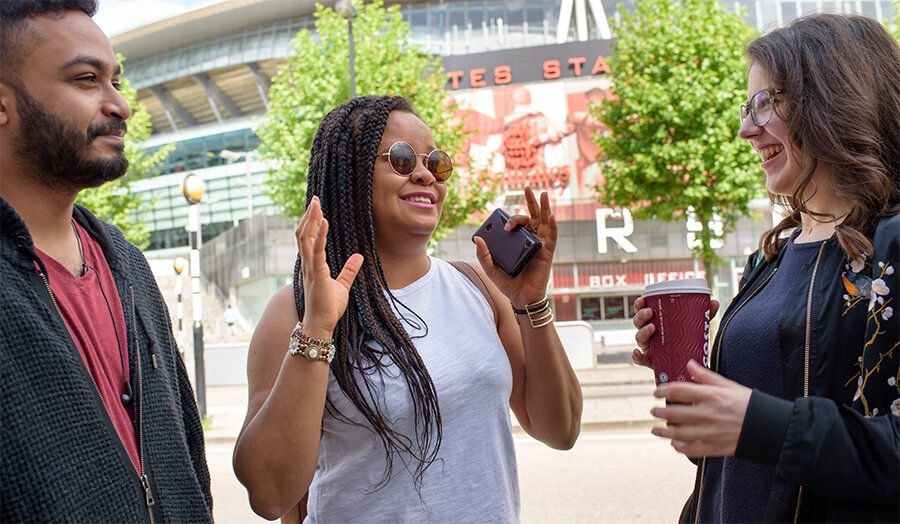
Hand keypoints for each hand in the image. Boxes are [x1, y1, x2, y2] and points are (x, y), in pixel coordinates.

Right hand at [295, 197, 362, 338]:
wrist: (321, 324)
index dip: (310, 223)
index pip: (308, 239)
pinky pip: (317, 251)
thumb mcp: (342, 285)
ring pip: (306, 238)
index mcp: (312, 265)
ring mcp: (310, 268)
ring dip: (311, 220)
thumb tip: (359, 257)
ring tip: (316, 204)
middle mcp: (307, 264)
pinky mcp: (317, 274)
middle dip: (309, 216)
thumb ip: (349, 270)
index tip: (315, 208)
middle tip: (315, 199)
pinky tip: (324, 222)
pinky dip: (320, 235)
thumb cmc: (328, 308)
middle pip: (303, 234)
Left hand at [473, 187, 555, 306]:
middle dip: (530, 201)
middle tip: (527, 187)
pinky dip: (552, 225)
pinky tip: (550, 216)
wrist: (521, 299)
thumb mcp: (491, 269)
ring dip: (544, 207)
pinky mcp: (547, 252)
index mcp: (517, 241)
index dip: (510, 219)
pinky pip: (552, 237)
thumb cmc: (508, 284)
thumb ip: (484, 255)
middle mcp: (529, 240)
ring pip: (543, 222)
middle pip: (531, 217)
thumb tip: (477, 238)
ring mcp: (539, 245)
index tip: (503, 222)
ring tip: (543, 194)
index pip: (516, 224)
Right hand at [632, 298, 718, 367]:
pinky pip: (639, 359)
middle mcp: (649, 334)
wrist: (689, 364)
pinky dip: (636, 356)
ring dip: (642, 332)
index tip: (643, 298)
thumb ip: (704, 315)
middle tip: (650, 312)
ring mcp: (648, 347)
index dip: (639, 304)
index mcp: (655, 322)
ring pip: (639, 338)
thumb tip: (714, 302)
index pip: (642, 310)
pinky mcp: (650, 361)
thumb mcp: (695, 327)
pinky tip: (637, 353)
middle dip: (641, 316)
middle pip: (638, 323)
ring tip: (652, 328)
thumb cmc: (687, 341)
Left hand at [649, 360, 750, 457]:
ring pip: (678, 433)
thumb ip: (705, 376)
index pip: (678, 390)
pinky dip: (679, 447)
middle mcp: (707, 414)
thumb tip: (689, 364)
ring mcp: (709, 432)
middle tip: (653, 410)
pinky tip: (673, 444)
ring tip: (655, 429)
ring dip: (663, 431)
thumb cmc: (748, 403)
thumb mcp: (728, 385)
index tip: (655, 392)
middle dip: (660, 411)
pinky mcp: (714, 447)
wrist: (769, 427)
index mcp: (710, 396)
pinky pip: (690, 449)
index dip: (662, 390)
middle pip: (673, 412)